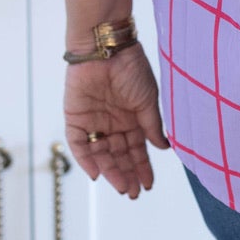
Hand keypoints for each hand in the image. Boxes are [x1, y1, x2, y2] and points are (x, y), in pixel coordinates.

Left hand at [64, 43, 168, 199]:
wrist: (106, 47)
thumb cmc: (131, 68)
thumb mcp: (148, 100)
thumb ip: (152, 126)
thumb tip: (164, 148)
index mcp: (131, 119)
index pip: (136, 150)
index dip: (142, 167)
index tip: (149, 184)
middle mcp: (113, 123)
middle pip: (119, 155)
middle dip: (127, 174)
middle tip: (134, 192)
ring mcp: (94, 121)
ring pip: (101, 154)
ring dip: (111, 171)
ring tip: (122, 187)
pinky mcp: (75, 117)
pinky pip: (79, 144)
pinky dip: (87, 160)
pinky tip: (97, 174)